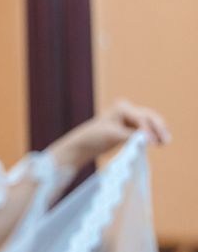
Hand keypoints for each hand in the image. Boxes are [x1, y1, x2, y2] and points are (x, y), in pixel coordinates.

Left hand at [48, 99, 170, 170]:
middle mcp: (127, 109)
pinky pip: (146, 129)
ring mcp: (130, 117)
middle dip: (159, 128)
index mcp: (122, 107)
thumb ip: (131, 136)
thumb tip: (149, 139)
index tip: (152, 142)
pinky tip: (160, 142)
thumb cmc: (94, 137)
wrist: (84, 144)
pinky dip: (153, 135)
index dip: (148, 130)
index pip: (140, 118)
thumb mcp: (112, 135)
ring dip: (159, 131)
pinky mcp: (131, 127)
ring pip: (150, 122)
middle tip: (166, 141)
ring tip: (165, 142)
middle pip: (149, 116)